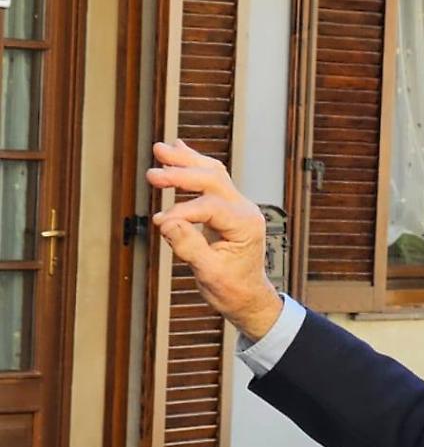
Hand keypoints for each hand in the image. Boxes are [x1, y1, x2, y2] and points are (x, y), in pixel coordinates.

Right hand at [146, 140, 282, 340]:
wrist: (248, 297)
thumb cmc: (233, 289)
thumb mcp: (210, 274)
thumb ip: (189, 247)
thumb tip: (166, 222)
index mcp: (245, 225)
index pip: (209, 206)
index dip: (182, 212)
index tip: (160, 223)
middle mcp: (245, 210)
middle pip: (213, 178)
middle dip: (181, 173)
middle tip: (153, 175)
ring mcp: (238, 206)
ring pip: (213, 172)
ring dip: (186, 160)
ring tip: (161, 149)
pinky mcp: (228, 207)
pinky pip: (212, 179)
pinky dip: (193, 165)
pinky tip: (177, 149)